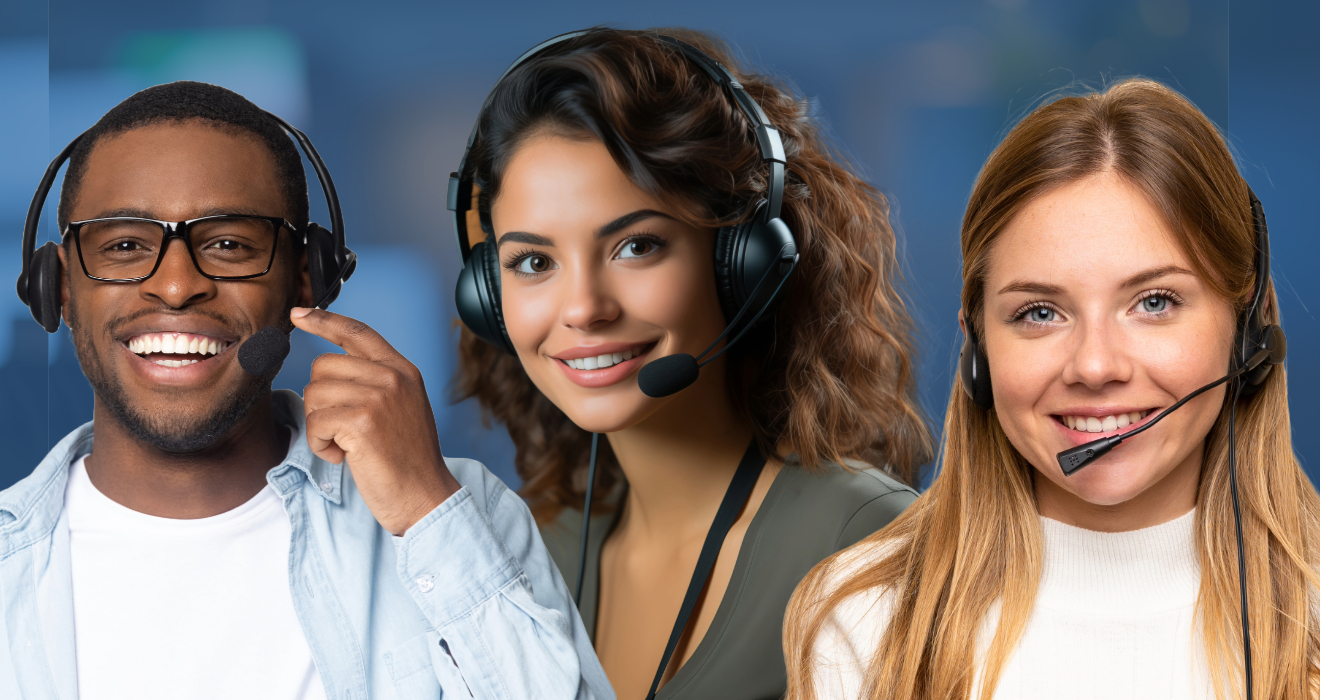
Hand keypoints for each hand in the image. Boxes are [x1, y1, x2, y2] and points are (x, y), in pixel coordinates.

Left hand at [291, 307, 460, 534]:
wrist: (425, 496)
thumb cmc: (408, 460)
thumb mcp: (401, 408)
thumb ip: (376, 382)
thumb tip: (329, 368)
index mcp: (403, 370)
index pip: (358, 332)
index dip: (324, 320)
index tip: (299, 314)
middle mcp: (393, 377)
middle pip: (323, 365)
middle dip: (321, 400)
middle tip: (343, 429)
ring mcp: (379, 396)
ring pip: (314, 394)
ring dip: (320, 426)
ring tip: (347, 445)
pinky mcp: (362, 421)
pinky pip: (315, 422)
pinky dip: (321, 445)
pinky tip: (344, 456)